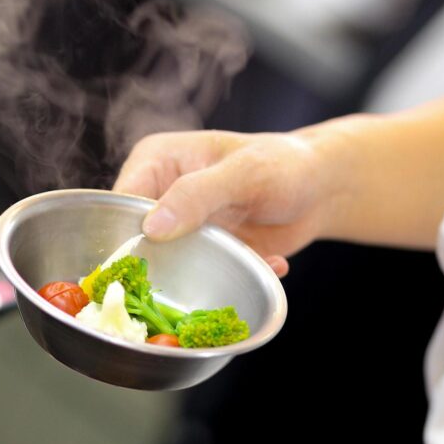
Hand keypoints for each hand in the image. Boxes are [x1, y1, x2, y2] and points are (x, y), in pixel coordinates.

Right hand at [113, 130, 333, 275]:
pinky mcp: (201, 255)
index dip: (120, 235)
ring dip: (203, 275)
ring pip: (167, 265)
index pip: (120, 203)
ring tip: (239, 269)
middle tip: (188, 278)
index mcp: (155, 163)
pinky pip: (200, 278)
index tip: (138, 264)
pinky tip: (269, 264)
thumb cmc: (283, 164)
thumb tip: (151, 227)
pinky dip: (231, 280)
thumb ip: (196, 195)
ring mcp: (180, 229)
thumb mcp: (242, 173)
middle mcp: (159, 196)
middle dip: (160, 264)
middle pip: (135, 240)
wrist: (323, 188)